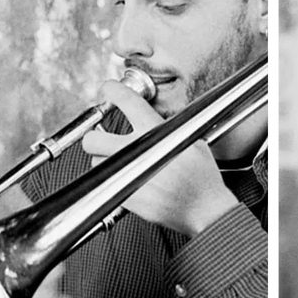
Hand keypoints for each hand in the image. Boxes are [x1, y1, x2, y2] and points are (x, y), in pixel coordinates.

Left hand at [81, 80, 238, 236]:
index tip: (108, 89)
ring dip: (104, 161)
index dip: (112, 90)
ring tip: (119, 162)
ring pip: (96, 163)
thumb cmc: (202, 177)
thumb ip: (169, 127)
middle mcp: (137, 152)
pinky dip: (113, 181)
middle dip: (93, 136)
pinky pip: (106, 185)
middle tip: (100, 136)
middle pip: (93, 139)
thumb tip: (155, 118)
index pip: (127, 102)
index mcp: (155, 132)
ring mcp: (128, 175)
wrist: (204, 208)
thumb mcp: (192, 140)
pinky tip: (129, 180)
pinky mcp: (125, 197)